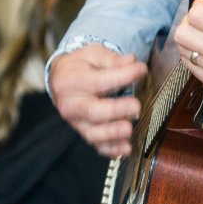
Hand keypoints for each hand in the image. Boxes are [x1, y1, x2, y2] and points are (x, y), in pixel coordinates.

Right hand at [49, 43, 146, 157]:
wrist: (61, 79)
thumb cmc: (79, 66)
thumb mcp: (91, 54)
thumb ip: (111, 59)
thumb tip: (131, 62)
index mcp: (70, 81)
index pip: (98, 81)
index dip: (121, 76)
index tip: (141, 70)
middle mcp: (70, 104)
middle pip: (93, 111)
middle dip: (116, 111)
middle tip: (136, 107)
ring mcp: (76, 122)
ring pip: (93, 133)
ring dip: (113, 134)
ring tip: (129, 130)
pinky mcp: (84, 132)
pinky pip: (97, 145)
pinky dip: (111, 149)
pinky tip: (126, 149)